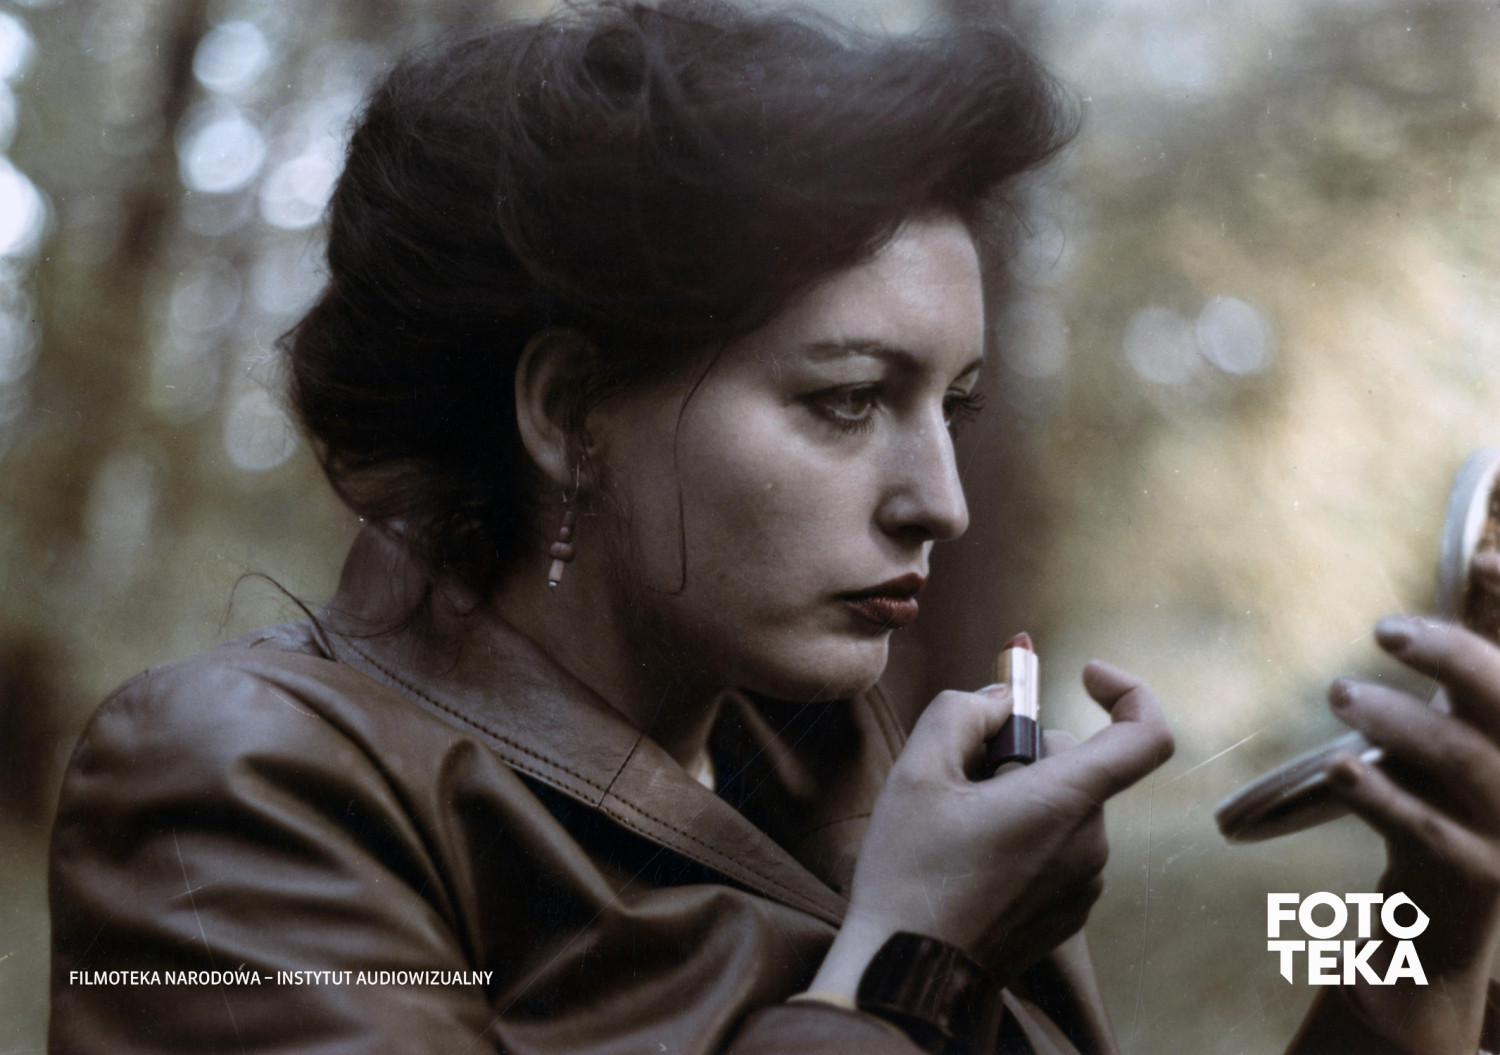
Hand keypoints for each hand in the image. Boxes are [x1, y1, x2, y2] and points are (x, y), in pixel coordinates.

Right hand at [810, 661, 1172, 996]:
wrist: (905, 976)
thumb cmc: (910, 874)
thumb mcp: (917, 771)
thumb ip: (962, 711)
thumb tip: (999, 700)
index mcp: (1064, 802)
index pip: (1145, 735)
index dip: (1127, 692)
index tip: (1085, 675)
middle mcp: (1090, 844)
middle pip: (1078, 766)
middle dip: (1023, 754)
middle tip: (961, 773)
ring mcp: (1083, 886)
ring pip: (1063, 809)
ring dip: (1020, 798)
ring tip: (956, 826)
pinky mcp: (1067, 916)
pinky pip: (1057, 851)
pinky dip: (1023, 837)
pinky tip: (969, 861)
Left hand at [1323, 590, 1499, 1053]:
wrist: (1432, 942)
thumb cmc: (1441, 813)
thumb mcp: (1452, 733)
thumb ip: (1466, 661)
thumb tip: (1479, 557)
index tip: (1486, 557)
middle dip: (1456, 658)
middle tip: (1385, 629)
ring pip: (1469, 766)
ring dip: (1403, 723)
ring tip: (1343, 693)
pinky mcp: (1471, 883)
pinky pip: (1427, 832)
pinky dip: (1382, 796)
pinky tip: (1341, 771)